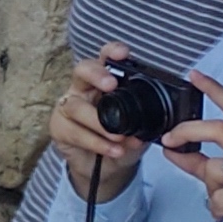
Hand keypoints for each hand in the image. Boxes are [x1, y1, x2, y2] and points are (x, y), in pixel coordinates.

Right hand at [52, 47, 146, 200]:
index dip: (111, 52)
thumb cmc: (123, 141)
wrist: (109, 169)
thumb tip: (163, 115)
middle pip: (82, 70)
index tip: (123, 53)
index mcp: (105, 83)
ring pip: (77, 107)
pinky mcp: (59, 127)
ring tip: (119, 138)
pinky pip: (74, 131)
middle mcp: (84, 89)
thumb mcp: (141, 126)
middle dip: (96, 74)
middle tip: (111, 84)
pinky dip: (96, 142)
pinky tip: (112, 150)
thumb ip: (148, 118)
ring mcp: (68, 107)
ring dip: (100, 123)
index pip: (105, 60)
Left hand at [165, 73, 222, 221]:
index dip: (216, 91)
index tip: (195, 76)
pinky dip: (217, 208)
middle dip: (188, 130)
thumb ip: (203, 161)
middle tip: (170, 139)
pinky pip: (219, 198)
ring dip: (210, 187)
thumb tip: (171, 149)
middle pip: (220, 129)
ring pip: (215, 168)